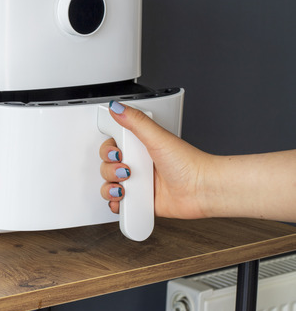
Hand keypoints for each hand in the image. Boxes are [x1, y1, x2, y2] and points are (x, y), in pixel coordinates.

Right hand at [99, 101, 209, 218]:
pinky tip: (124, 199)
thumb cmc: (189, 164)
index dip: (108, 151)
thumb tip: (116, 106)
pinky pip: (120, 203)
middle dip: (110, 169)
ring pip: (109, 185)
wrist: (203, 190)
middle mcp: (138, 164)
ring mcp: (139, 184)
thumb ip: (135, 121)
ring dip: (110, 187)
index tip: (117, 152)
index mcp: (140, 146)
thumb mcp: (158, 137)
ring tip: (125, 187)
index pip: (112, 146)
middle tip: (126, 169)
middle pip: (107, 166)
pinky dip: (116, 203)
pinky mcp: (141, 201)